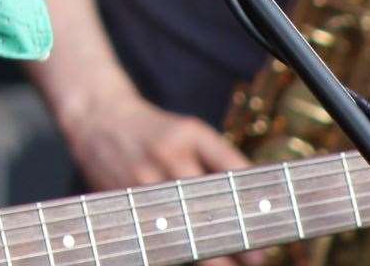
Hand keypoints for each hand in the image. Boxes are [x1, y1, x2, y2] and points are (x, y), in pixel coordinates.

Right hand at [63, 95, 262, 265]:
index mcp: (189, 136)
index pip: (231, 172)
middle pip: (207, 206)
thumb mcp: (191, 132)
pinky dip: (175, 251)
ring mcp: (141, 180)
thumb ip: (221, 160)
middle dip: (234, 239)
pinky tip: (191, 260)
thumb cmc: (156, 131)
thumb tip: (252, 200)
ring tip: (227, 264)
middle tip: (258, 258)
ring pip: (180, 226)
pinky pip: (154, 233)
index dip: (253, 205)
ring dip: (208, 253)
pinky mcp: (121, 199)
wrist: (97, 118)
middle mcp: (165, 157)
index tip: (272, 230)